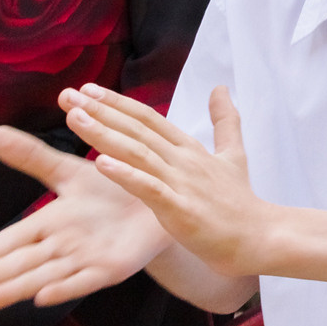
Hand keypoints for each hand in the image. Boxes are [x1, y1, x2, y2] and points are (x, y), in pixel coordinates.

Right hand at [0, 123, 169, 312]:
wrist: (158, 198)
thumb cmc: (111, 189)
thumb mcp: (69, 172)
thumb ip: (33, 157)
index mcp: (49, 223)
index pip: (7, 243)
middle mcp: (62, 245)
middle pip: (19, 264)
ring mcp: (85, 259)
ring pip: (44, 276)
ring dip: (16, 289)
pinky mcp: (112, 268)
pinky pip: (85, 280)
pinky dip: (64, 289)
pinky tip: (43, 298)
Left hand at [62, 84, 269, 277]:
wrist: (258, 237)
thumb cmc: (240, 202)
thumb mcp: (233, 155)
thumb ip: (225, 122)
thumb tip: (220, 88)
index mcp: (189, 149)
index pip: (148, 118)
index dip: (117, 103)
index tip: (88, 89)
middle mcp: (183, 160)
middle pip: (136, 129)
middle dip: (100, 111)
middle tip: (68, 95)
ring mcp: (182, 183)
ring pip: (137, 153)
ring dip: (104, 134)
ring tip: (75, 119)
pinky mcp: (180, 209)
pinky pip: (148, 188)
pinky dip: (125, 175)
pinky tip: (101, 163)